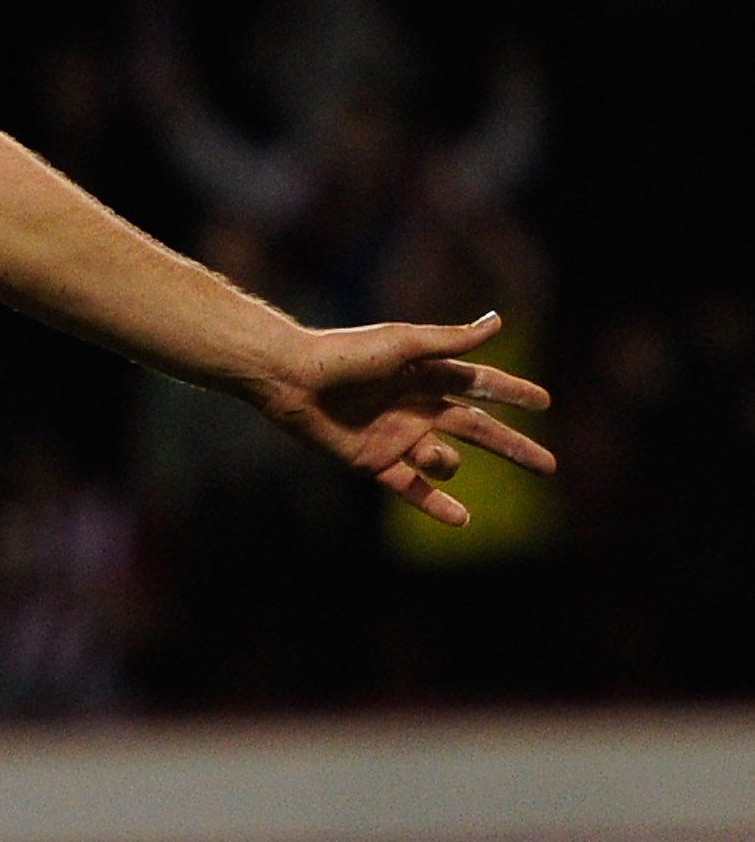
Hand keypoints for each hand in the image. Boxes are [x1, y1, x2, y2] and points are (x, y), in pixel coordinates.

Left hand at [251, 312, 553, 526]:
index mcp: (426, 375)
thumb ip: (450, 340)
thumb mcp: (402, 343)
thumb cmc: (345, 354)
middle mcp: (416, 407)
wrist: (291, 380)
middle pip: (478, 431)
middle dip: (513, 447)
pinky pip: (410, 489)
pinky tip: (463, 521)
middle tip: (550, 466)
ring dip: (446, 463)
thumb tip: (498, 321)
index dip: (512, 393)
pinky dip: (435, 504)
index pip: (481, 385)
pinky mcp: (372, 462)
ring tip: (426, 453)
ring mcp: (396, 436)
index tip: (546, 402)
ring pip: (444, 460)